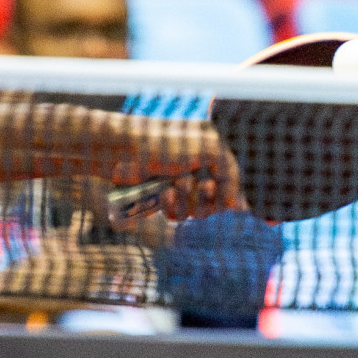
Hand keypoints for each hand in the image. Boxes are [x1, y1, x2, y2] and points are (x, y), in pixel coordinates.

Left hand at [115, 118, 243, 220]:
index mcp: (207, 150)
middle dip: (207, 199)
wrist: (120, 151)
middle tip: (200, 187)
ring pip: (196, 212)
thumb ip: (231, 172)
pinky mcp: (159, 197)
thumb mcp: (209, 148)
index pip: (231, 182)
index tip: (220, 194)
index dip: (229, 195)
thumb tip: (237, 206)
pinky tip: (164, 196)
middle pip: (216, 202)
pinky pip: (176, 215)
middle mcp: (194, 168)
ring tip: (174, 187)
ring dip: (188, 204)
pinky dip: (173, 209)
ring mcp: (177, 183)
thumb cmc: (161, 143)